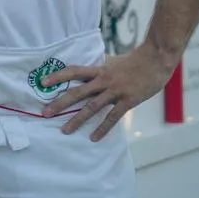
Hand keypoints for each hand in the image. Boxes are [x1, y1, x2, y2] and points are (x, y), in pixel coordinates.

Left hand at [39, 42, 175, 139]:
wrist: (156, 60)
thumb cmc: (135, 61)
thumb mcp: (113, 62)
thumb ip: (100, 68)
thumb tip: (88, 71)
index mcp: (99, 69)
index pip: (73, 71)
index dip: (57, 76)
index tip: (42, 82)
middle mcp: (103, 79)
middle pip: (77, 92)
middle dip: (60, 103)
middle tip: (45, 113)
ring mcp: (115, 90)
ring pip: (92, 107)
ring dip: (77, 119)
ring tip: (65, 130)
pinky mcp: (127, 100)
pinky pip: (112, 117)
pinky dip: (102, 128)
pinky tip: (93, 138)